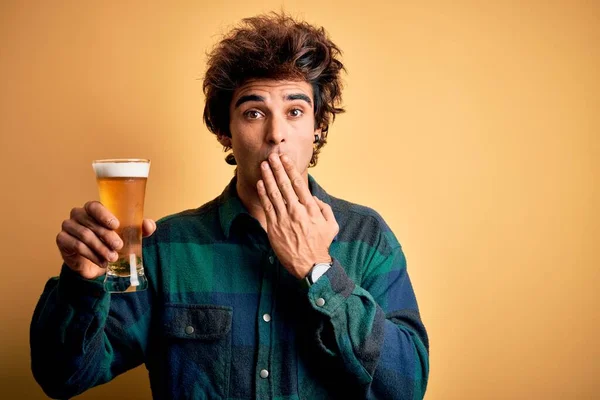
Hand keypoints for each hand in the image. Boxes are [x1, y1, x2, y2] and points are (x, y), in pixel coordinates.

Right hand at [56, 201, 155, 279]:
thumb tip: (149, 225)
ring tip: (112, 258)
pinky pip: (76, 246)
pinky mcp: (62, 239)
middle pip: (91, 223)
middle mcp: (78, 214)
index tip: (116, 225)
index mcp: (93, 209)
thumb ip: (140, 229)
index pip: (94, 206)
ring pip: (84, 235)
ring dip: (100, 248)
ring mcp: (68, 226)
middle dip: (107, 236)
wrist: (95, 263)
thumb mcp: (128, 236)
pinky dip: (91, 255)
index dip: (104, 214)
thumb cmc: (110, 243)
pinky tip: (101, 262)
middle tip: (119, 247)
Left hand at [256, 153, 338, 279]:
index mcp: (311, 209)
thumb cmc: (321, 245)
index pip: (299, 184)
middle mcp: (297, 211)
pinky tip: (260, 183)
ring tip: (264, 165)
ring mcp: (284, 219)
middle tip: (272, 156)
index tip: (285, 159)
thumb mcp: (331, 226)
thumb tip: (315, 198)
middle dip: (277, 169)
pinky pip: (267, 206)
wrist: (309, 265)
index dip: (290, 169)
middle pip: (285, 185)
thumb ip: (325, 209)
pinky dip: (263, 193)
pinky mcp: (274, 227)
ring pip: (274, 193)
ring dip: (268, 177)